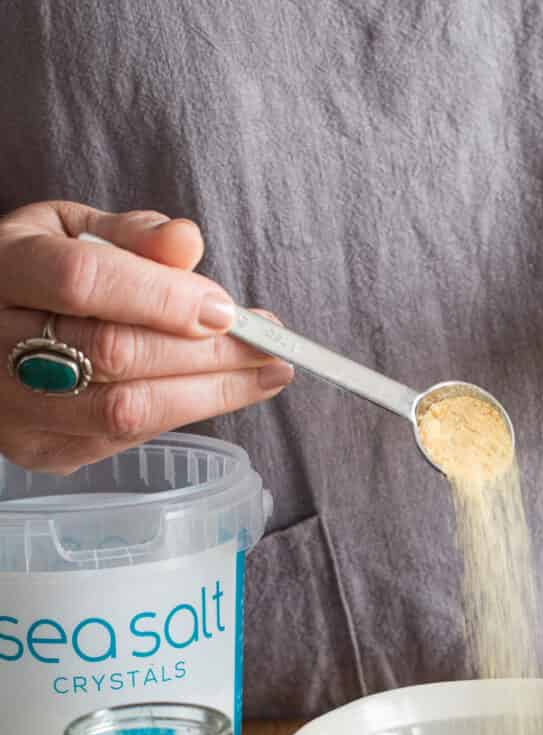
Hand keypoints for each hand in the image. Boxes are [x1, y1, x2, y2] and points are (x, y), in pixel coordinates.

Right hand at [0, 201, 292, 473]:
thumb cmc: (44, 272)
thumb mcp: (76, 231)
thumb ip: (133, 236)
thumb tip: (187, 241)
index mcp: (4, 269)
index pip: (83, 282)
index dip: (163, 297)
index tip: (228, 309)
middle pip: (115, 353)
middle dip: (207, 352)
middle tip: (270, 345)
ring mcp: (12, 407)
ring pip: (125, 409)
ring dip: (211, 393)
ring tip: (267, 373)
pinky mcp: (39, 449)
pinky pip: (125, 440)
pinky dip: (185, 414)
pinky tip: (225, 392)